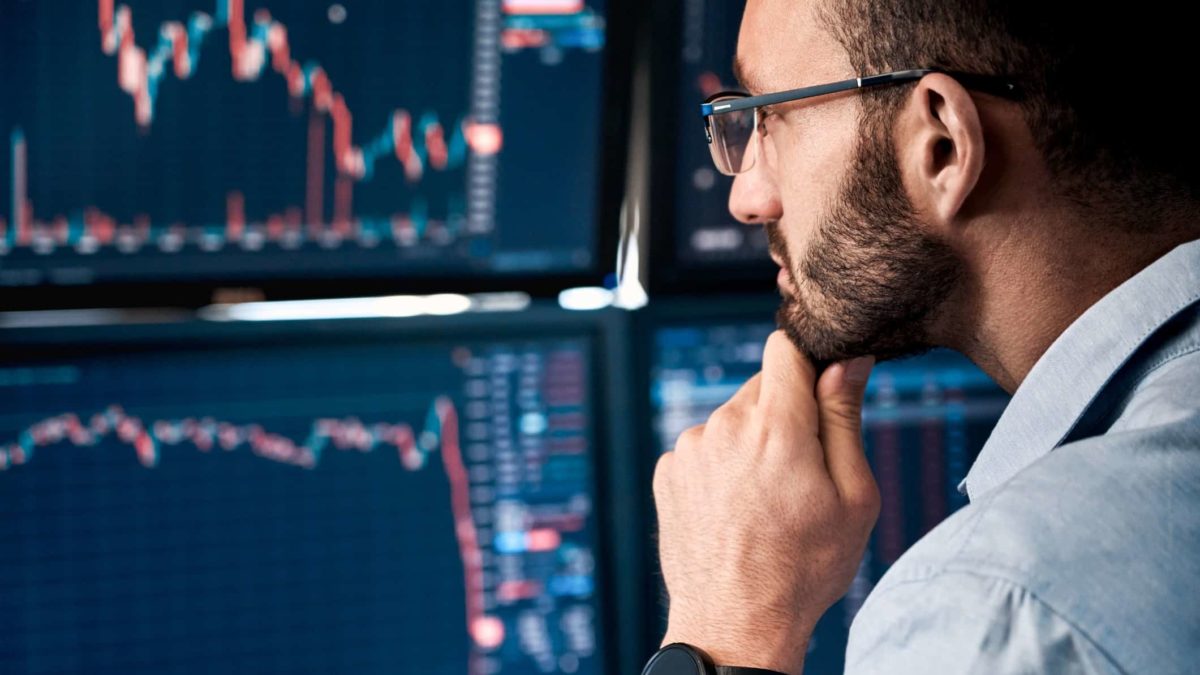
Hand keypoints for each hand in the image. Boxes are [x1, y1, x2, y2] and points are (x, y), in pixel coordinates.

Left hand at [653, 331, 878, 673]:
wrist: (735, 623)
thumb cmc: (803, 568)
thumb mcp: (852, 496)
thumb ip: (845, 418)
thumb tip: (846, 361)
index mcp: (776, 427)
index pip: (786, 349)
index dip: (808, 359)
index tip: (821, 386)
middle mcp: (724, 426)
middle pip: (762, 388)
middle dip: (786, 414)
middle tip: (801, 471)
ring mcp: (689, 449)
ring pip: (732, 420)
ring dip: (750, 441)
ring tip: (765, 500)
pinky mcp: (667, 471)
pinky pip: (704, 448)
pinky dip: (721, 466)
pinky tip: (735, 509)